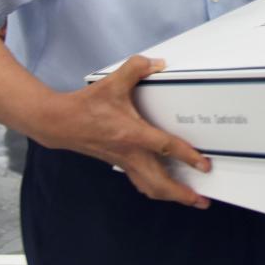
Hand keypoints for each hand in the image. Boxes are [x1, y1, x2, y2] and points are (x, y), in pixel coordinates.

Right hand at [46, 56, 211, 206]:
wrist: (60, 123)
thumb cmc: (87, 105)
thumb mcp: (112, 82)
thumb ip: (136, 68)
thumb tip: (158, 64)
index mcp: (132, 134)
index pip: (165, 148)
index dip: (187, 157)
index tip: (204, 165)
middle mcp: (130, 153)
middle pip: (159, 183)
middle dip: (181, 195)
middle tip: (202, 200)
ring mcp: (124, 162)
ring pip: (150, 187)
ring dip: (170, 196)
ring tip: (190, 199)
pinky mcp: (119, 163)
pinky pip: (141, 182)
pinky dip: (155, 188)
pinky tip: (164, 188)